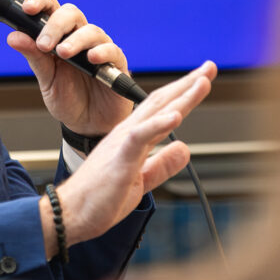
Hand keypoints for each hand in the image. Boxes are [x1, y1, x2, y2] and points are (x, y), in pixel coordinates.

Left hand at [6, 0, 133, 136]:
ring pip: (91, 30)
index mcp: (59, 36)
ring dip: (75, 39)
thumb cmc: (68, 98)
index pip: (50, 8)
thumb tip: (13, 36)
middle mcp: (79, 37)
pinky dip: (101, 51)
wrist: (89, 125)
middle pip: (71, 13)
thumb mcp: (46, 79)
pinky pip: (112, 50)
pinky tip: (91, 58)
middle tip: (44, 44)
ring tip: (63, 53)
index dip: (40, 2)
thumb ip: (33, 57)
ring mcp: (99, 48)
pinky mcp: (116, 64)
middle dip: (55, 24)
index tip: (27, 8)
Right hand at [40, 63, 215, 255]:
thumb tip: (184, 148)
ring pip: (156, 112)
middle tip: (210, 67)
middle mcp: (129, 133)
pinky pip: (140, 136)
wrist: (69, 212)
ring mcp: (124, 142)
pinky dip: (158, 124)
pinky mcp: (120, 157)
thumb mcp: (140, 182)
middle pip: (163, 102)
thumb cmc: (98, 198)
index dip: (185, 93)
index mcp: (133, 138)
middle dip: (189, 84)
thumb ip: (161, 165)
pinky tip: (176, 115)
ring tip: (202, 81)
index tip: (203, 79)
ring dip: (182, 96)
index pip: (163, 109)